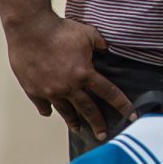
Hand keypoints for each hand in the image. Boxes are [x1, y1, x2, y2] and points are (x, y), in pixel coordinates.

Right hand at [6, 12, 133, 141]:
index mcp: (84, 74)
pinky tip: (50, 113)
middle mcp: (68, 87)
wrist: (30, 28)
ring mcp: (50, 90)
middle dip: (97, 123)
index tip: (132, 116)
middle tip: (103, 135)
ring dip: (72, 120)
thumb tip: (108, 48)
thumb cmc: (58, 29)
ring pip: (65, 111)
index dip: (122, 105)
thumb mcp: (87, 34)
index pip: (109, 93)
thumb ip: (100, 44)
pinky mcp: (33, 89)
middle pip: (87, 109)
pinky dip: (47, 109)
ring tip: (77, 128)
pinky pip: (42, 104)